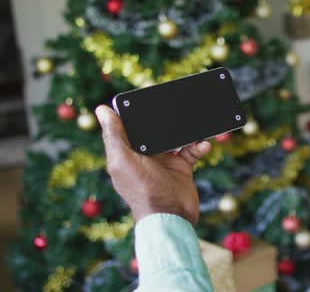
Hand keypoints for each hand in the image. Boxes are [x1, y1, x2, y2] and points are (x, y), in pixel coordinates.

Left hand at [95, 105, 210, 224]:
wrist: (171, 216)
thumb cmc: (142, 190)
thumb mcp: (122, 160)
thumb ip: (114, 135)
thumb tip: (101, 109)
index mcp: (127, 152)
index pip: (130, 127)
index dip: (137, 113)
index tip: (148, 97)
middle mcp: (145, 156)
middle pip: (155, 130)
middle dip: (166, 119)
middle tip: (177, 105)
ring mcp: (165, 162)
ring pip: (176, 138)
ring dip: (186, 130)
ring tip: (195, 122)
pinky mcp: (182, 168)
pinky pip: (192, 151)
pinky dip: (199, 146)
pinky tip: (204, 143)